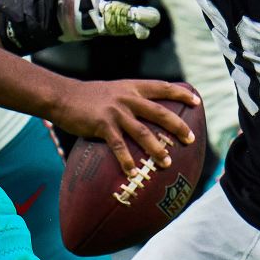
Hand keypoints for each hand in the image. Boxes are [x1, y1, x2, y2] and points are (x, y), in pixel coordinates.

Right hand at [50, 79, 197, 175]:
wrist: (63, 96)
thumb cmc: (89, 96)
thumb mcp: (114, 90)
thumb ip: (130, 97)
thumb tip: (147, 110)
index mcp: (132, 88)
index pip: (163, 87)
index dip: (181, 94)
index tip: (196, 101)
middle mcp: (128, 98)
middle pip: (160, 113)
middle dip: (178, 126)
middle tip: (190, 139)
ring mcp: (116, 112)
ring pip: (143, 132)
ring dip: (157, 149)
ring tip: (167, 162)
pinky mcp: (103, 125)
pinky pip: (119, 146)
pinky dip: (127, 161)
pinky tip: (132, 173)